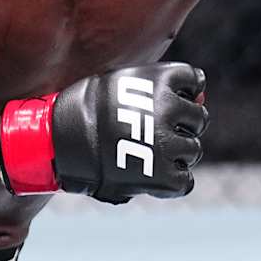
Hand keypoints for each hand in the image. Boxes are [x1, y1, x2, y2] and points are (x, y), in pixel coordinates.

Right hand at [0, 61, 207, 201]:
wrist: (56, 140)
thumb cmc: (88, 108)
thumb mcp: (124, 83)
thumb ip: (165, 87)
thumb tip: (204, 92)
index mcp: (163, 78)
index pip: (196, 81)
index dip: (179, 94)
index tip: (155, 103)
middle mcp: (170, 107)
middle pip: (198, 119)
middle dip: (179, 126)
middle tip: (147, 133)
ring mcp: (166, 142)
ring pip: (193, 150)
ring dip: (174, 154)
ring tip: (142, 154)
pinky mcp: (161, 174)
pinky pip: (185, 181)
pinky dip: (171, 181)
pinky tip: (150, 175)